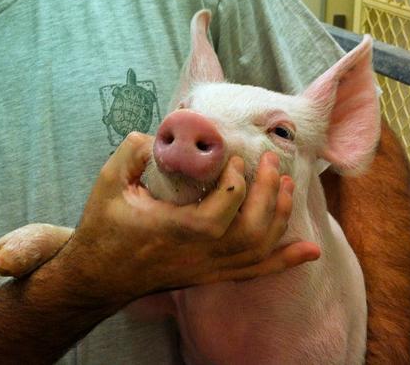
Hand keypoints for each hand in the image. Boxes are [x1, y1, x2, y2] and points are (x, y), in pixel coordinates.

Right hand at [59, 133, 319, 304]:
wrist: (98, 275)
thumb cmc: (103, 228)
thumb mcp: (108, 183)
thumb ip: (130, 154)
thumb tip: (153, 134)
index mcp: (178, 230)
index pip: (224, 207)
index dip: (237, 180)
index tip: (234, 156)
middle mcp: (200, 254)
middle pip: (252, 229)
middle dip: (268, 191)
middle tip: (270, 160)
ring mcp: (208, 268)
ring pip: (259, 249)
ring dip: (279, 215)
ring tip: (286, 183)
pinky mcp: (211, 275)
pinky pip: (255, 272)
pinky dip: (285, 260)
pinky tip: (310, 250)